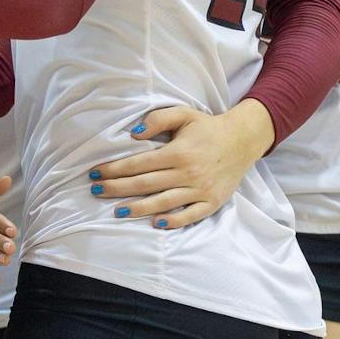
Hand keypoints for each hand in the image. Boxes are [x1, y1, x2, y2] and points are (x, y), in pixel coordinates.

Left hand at [89, 101, 273, 228]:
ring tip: (117, 211)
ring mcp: (201, 190)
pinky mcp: (212, 202)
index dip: (114, 169)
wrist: (243, 140)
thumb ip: (157, 120)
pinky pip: (191, 216)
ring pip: (164, 202)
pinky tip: (156, 223)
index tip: (96, 172)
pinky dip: (174, 221)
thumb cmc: (207, 127)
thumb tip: (133, 134)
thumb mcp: (183, 115)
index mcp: (178, 152)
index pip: (139, 164)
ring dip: (138, 208)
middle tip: (96, 190)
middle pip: (145, 184)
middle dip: (117, 188)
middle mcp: (188, 173)